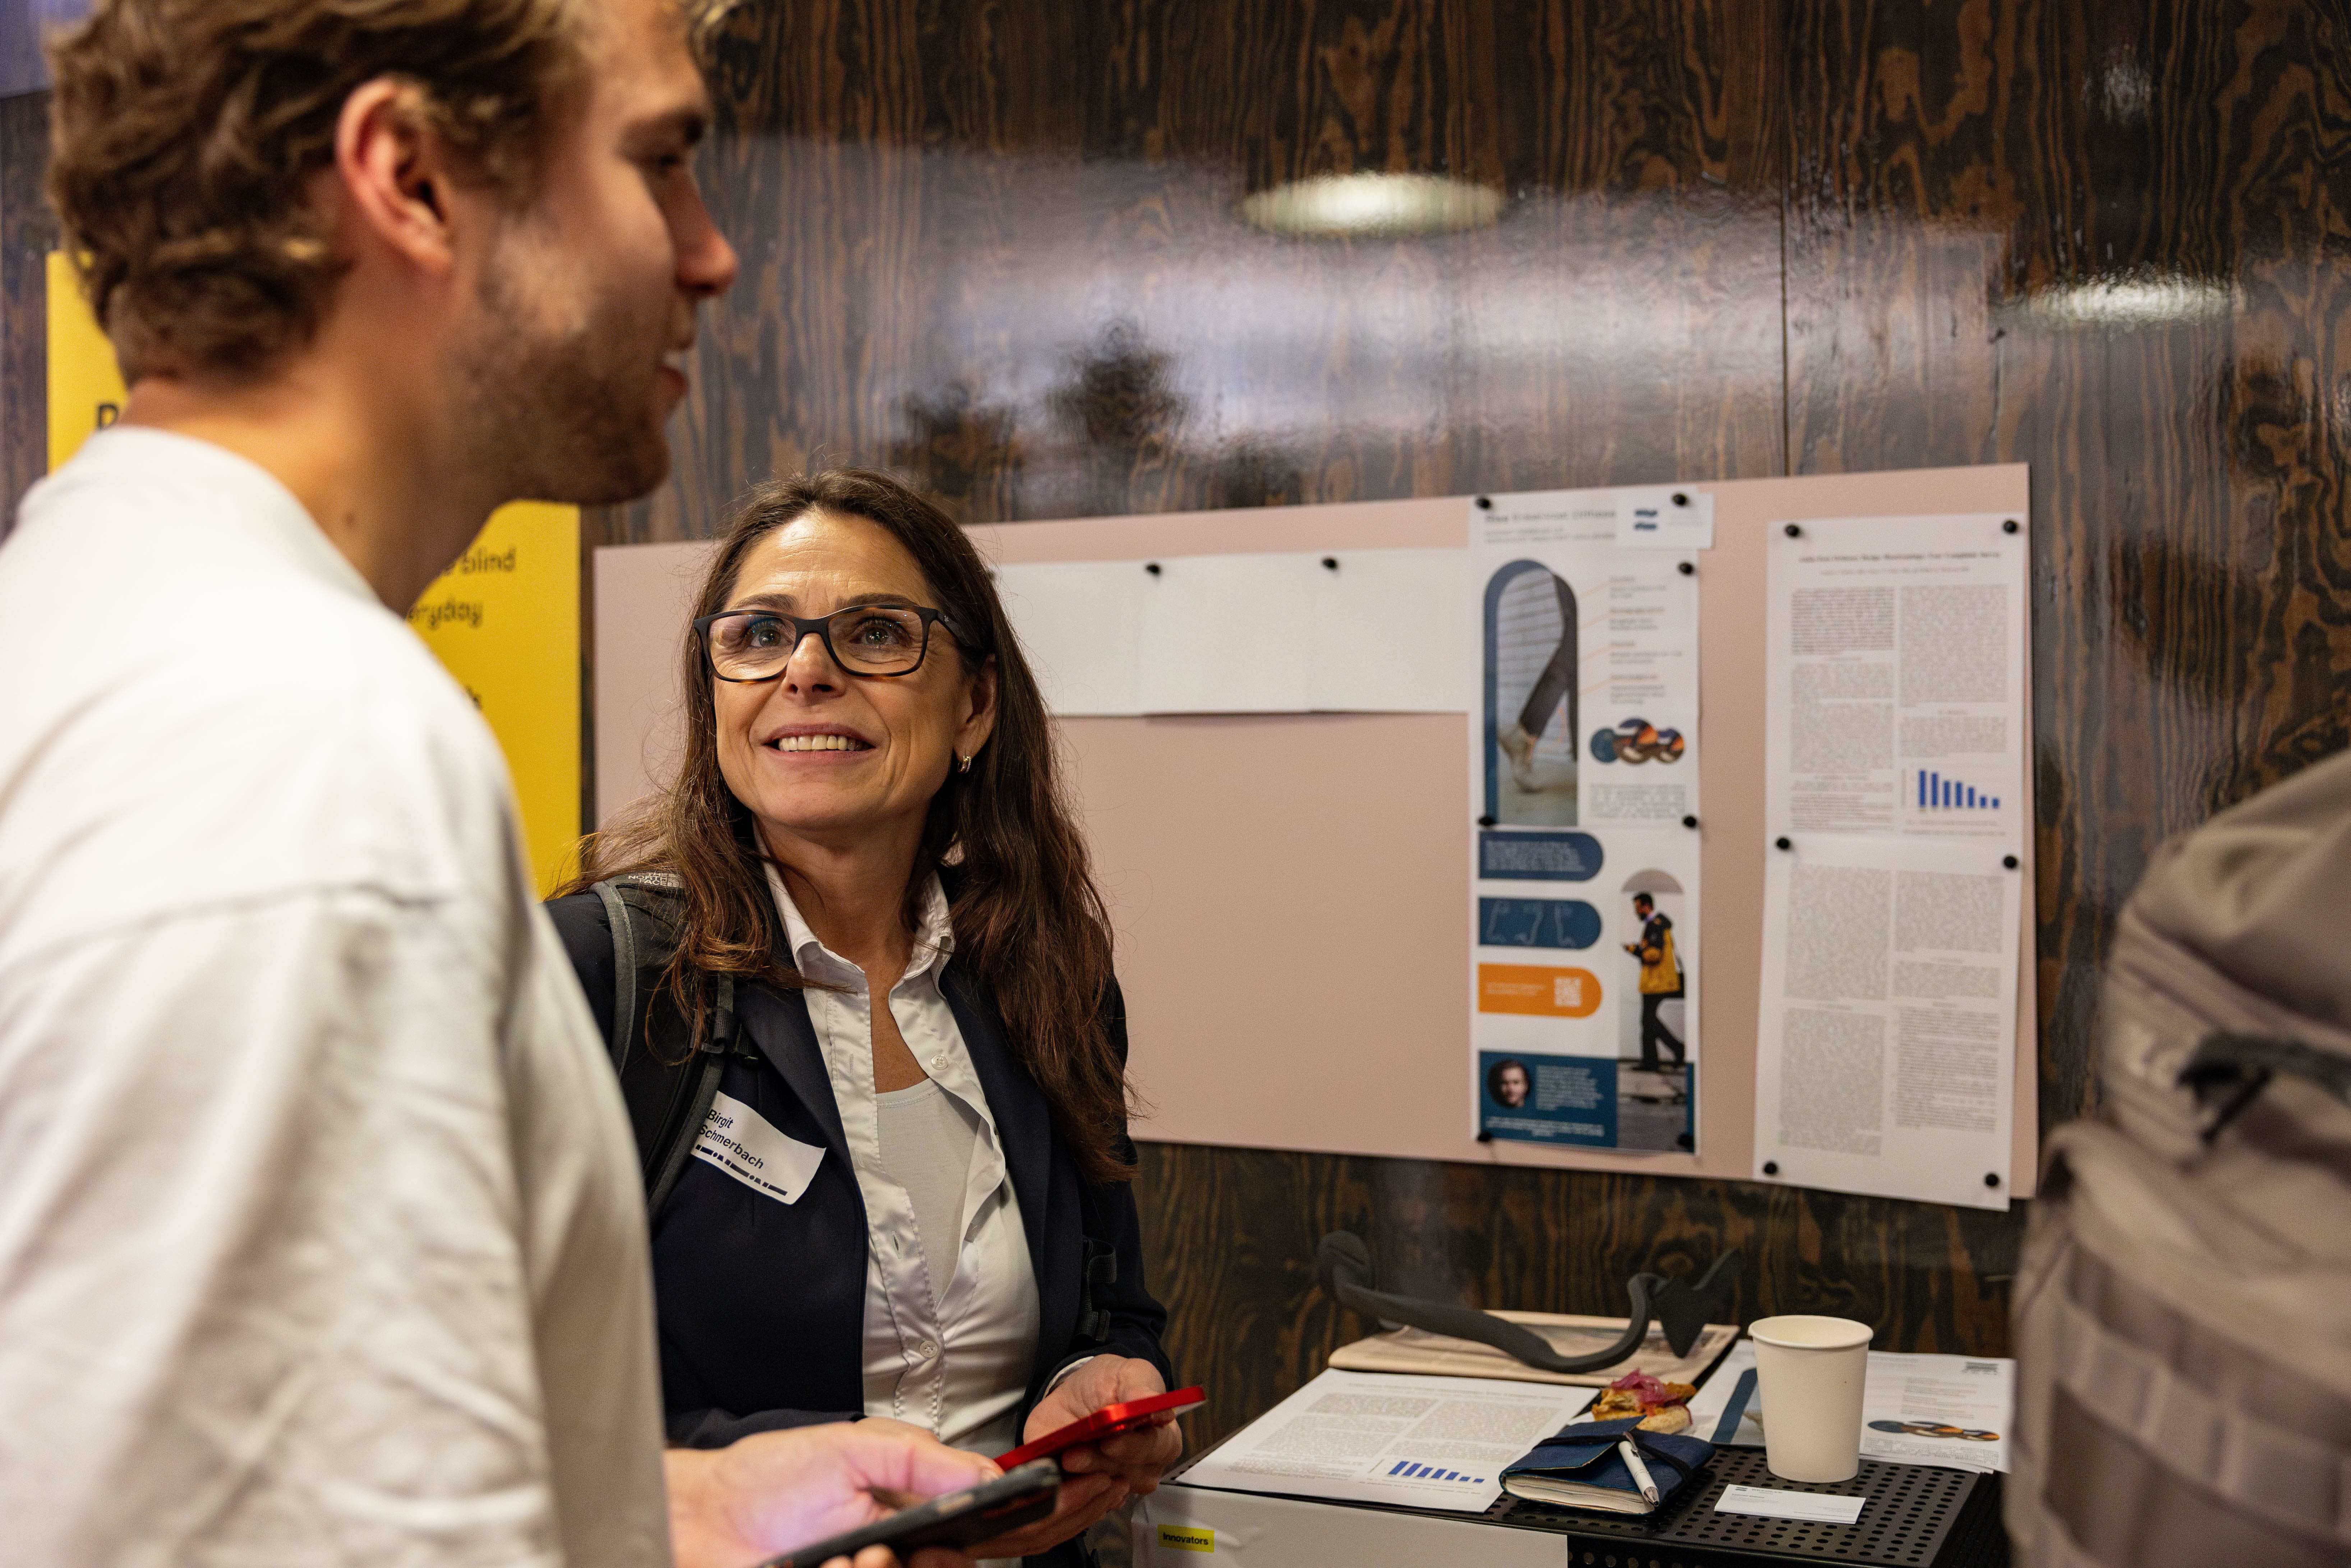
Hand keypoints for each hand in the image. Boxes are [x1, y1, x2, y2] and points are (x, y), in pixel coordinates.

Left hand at [665, 1420, 999, 1567]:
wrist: (705, 1517)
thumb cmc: (769, 1476)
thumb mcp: (851, 1449)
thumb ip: (919, 1459)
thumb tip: (985, 1475)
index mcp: (902, 1508)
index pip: (963, 1531)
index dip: (972, 1538)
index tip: (963, 1535)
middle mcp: (887, 1549)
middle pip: (941, 1567)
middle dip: (928, 1563)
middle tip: (893, 1550)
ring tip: (847, 1558)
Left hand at [969, 1357, 1184, 1557]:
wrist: (1075, 1396)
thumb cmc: (1109, 1384)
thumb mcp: (1128, 1372)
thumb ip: (1141, 1387)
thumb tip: (1156, 1404)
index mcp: (1162, 1439)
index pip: (1155, 1450)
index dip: (1132, 1448)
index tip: (1110, 1441)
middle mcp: (1144, 1469)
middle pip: (1126, 1474)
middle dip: (1097, 1463)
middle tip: (1073, 1455)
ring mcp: (1117, 1486)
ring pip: (1100, 1490)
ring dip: (1080, 1476)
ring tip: (1064, 1459)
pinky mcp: (1088, 1494)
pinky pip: (1079, 1501)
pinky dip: (1067, 1489)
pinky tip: (1058, 1474)